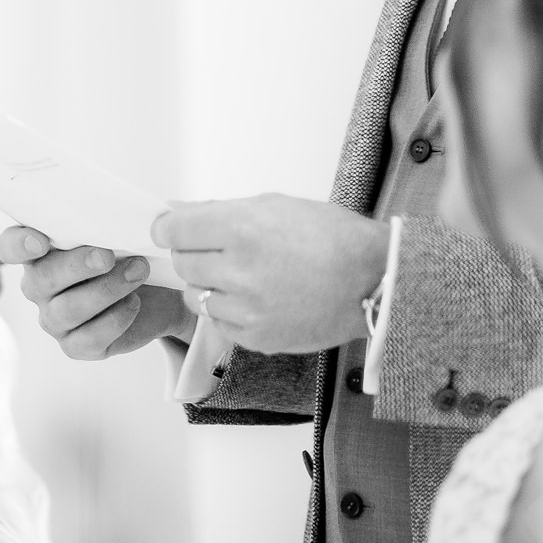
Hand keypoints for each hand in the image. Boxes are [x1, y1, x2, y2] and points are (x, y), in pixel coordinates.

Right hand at [0, 226, 196, 359]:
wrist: (160, 292)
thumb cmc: (131, 251)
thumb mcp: (121, 228)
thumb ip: (108, 218)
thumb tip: (116, 211)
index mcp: (40, 249)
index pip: (10, 246)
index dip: (19, 245)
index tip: (40, 242)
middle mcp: (39, 286)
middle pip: (40, 279)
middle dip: (76, 266)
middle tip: (108, 256)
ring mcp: (54, 318)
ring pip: (66, 310)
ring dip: (105, 289)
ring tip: (138, 271)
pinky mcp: (76, 345)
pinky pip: (88, 338)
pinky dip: (115, 319)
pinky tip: (133, 302)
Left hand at [153, 194, 389, 354]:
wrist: (372, 281)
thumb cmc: (332, 237)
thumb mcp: (276, 205)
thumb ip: (222, 210)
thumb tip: (180, 212)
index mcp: (242, 228)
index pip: (174, 230)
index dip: (170, 228)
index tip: (173, 229)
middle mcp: (239, 270)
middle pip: (183, 263)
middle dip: (194, 253)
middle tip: (220, 249)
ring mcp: (246, 309)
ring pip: (196, 295)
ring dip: (211, 283)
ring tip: (245, 275)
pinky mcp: (255, 338)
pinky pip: (219, 321)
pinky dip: (229, 310)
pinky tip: (258, 298)